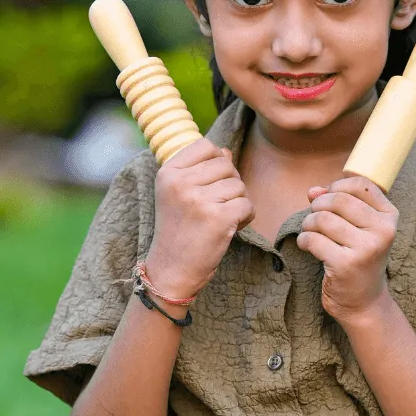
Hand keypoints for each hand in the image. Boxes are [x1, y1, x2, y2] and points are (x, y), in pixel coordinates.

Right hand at [144, 139, 254, 299]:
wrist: (171, 269)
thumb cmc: (178, 231)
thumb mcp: (179, 195)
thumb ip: (201, 170)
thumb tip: (226, 151)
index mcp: (168, 173)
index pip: (205, 146)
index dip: (216, 163)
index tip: (209, 185)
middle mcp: (181, 183)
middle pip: (226, 165)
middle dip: (230, 184)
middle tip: (217, 206)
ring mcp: (199, 200)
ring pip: (239, 185)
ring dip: (238, 202)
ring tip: (221, 218)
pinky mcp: (218, 218)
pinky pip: (248, 204)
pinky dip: (246, 217)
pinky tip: (231, 228)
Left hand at [296, 175, 397, 325]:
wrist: (364, 302)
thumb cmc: (359, 260)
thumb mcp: (358, 229)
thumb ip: (338, 204)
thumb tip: (313, 190)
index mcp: (389, 217)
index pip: (360, 184)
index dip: (336, 187)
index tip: (327, 201)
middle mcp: (382, 231)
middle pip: (338, 199)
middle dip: (317, 206)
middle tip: (314, 220)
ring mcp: (366, 248)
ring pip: (323, 218)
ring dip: (308, 223)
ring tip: (310, 233)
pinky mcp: (345, 264)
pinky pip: (313, 239)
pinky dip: (303, 240)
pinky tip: (307, 246)